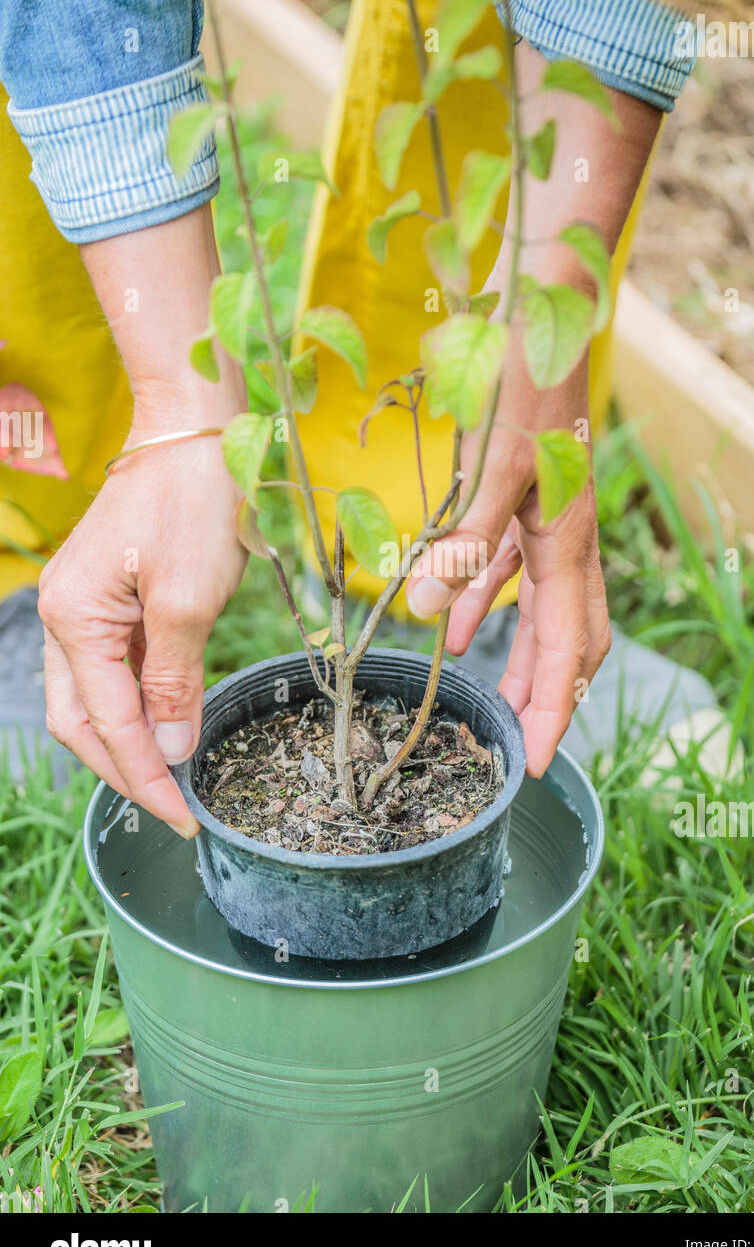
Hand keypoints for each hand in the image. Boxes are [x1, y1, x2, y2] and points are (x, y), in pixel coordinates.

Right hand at [38, 436, 246, 834]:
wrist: (195, 428)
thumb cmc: (192, 500)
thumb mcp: (191, 598)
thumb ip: (175, 678)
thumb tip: (170, 746)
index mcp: (73, 618)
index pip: (107, 723)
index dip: (145, 776)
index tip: (182, 817)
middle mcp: (65, 615)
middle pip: (82, 720)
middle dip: (124, 769)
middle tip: (175, 809)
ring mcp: (84, 605)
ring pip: (94, 698)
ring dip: (130, 740)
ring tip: (174, 778)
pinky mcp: (110, 596)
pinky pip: (116, 666)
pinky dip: (141, 701)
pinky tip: (172, 723)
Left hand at [406, 349, 610, 777]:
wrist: (545, 309)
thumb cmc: (525, 382)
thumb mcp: (496, 465)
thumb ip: (466, 542)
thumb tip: (428, 614)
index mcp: (567, 543)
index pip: (567, 649)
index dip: (554, 710)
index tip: (539, 764)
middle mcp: (567, 541)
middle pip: (570, 639)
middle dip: (549, 694)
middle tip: (521, 743)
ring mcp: (549, 521)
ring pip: (544, 610)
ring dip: (522, 657)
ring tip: (496, 702)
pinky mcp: (526, 499)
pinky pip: (512, 569)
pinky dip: (488, 601)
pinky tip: (453, 622)